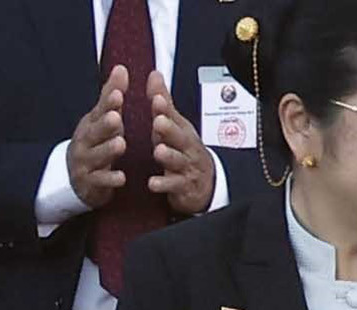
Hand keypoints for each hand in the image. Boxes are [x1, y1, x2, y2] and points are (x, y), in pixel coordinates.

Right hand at [70, 66, 129, 210]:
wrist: (73, 176)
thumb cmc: (95, 142)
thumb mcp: (100, 118)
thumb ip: (111, 96)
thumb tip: (121, 68)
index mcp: (90, 124)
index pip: (99, 112)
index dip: (108, 104)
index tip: (118, 95)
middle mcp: (85, 143)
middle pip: (94, 133)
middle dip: (105, 126)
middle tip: (117, 117)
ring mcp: (85, 163)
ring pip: (97, 157)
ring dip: (108, 151)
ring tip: (120, 144)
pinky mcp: (89, 184)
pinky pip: (99, 181)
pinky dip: (110, 180)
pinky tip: (121, 178)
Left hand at [148, 72, 215, 216]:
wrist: (204, 183)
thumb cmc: (183, 151)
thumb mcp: (174, 126)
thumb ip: (163, 103)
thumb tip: (154, 74)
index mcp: (182, 130)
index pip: (174, 117)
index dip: (165, 108)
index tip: (156, 99)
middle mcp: (187, 147)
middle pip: (180, 137)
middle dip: (170, 129)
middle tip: (158, 121)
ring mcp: (186, 167)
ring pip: (178, 160)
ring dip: (168, 156)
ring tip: (158, 151)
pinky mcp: (183, 187)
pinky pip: (174, 185)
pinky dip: (164, 184)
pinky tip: (152, 183)